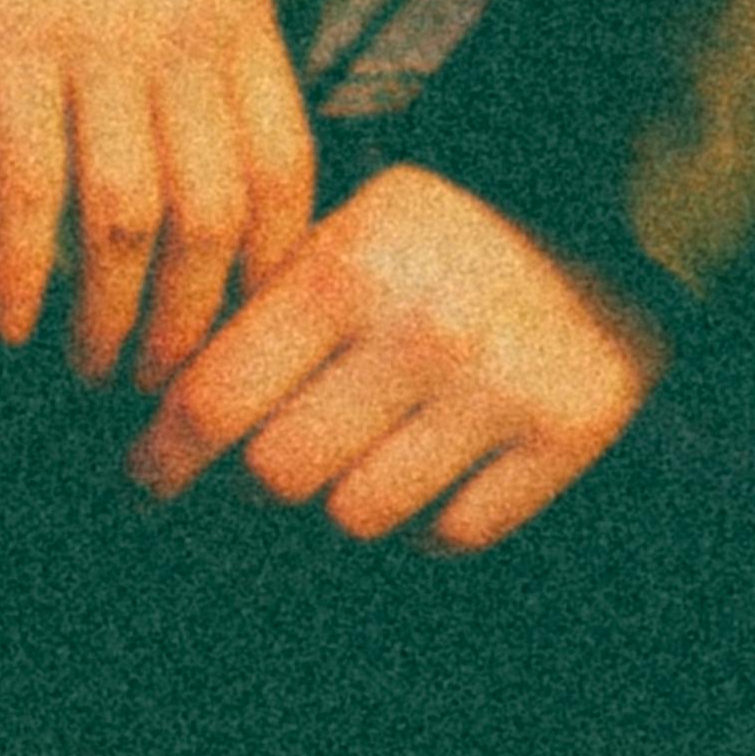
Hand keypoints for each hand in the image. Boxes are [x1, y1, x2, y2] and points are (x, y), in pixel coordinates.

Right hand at [0, 0, 314, 382]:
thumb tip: (200, 92)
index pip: (291, 167)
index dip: (271, 269)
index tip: (242, 332)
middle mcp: (191, 21)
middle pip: (222, 217)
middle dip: (199, 325)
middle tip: (167, 398)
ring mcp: (104, 27)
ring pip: (133, 221)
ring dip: (113, 320)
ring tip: (88, 379)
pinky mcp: (11, 23)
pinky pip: (30, 180)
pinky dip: (24, 266)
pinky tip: (8, 320)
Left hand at [122, 164, 666, 550]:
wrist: (612, 219)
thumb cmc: (442, 235)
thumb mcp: (347, 228)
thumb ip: (263, 308)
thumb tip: (155, 413)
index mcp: (350, 264)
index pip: (215, 399)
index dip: (161, 460)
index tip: (142, 485)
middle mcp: (423, 328)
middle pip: (277, 475)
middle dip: (238, 498)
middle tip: (227, 502)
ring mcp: (499, 388)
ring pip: (357, 517)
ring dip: (329, 513)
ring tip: (327, 488)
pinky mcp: (563, 438)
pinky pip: (448, 537)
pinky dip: (419, 528)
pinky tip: (416, 482)